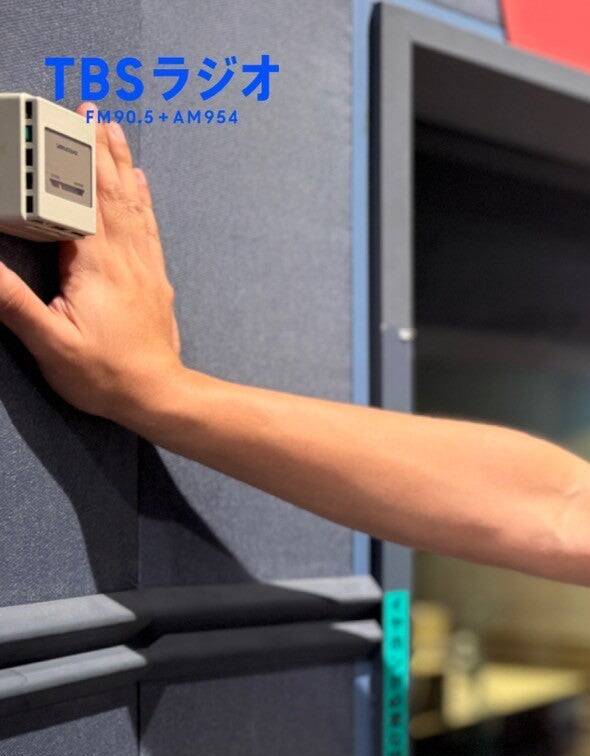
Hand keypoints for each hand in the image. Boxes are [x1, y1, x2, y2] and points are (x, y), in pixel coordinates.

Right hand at [0, 101, 184, 420]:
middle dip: (98, 148)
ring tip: (113, 130)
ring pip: (132, 203)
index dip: (72, 162)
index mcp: (97, 265)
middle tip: (90, 109)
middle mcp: (126, 257)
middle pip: (110, 192)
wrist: (160, 397)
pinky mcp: (153, 279)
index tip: (65, 125)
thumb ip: (12, 301)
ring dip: (121, 164)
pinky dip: (141, 198)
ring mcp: (144, 266)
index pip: (81, 201)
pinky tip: (140, 182)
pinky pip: (147, 226)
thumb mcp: (49, 342)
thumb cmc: (106, 375)